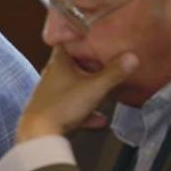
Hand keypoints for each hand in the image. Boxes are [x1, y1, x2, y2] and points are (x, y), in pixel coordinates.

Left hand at [17, 47, 137, 141]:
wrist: (39, 133)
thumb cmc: (62, 105)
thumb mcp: (95, 87)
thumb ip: (114, 73)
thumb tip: (131, 57)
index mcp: (58, 63)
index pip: (66, 43)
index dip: (78, 38)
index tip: (93, 37)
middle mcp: (52, 76)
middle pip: (71, 65)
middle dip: (88, 65)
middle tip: (105, 64)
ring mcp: (51, 94)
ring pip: (73, 87)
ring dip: (88, 90)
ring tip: (104, 91)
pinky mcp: (52, 111)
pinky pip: (72, 109)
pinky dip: (86, 113)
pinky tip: (99, 120)